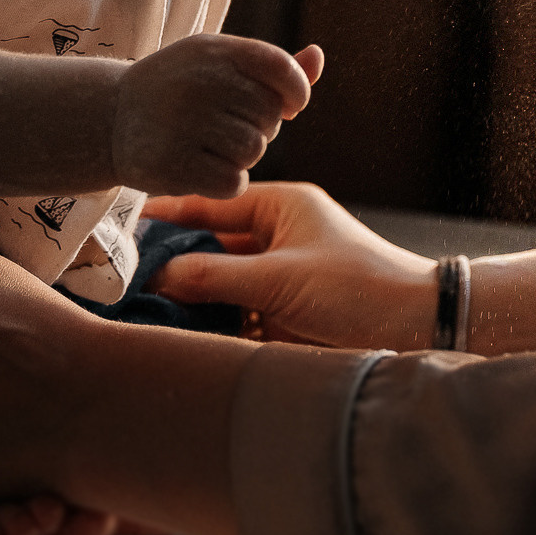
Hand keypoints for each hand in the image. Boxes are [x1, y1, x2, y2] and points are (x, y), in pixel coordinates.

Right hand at [112, 36, 323, 198]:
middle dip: (260, 127)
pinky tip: (203, 168)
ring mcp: (183, 122)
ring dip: (242, 157)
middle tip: (229, 126)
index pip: (281, 69)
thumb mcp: (219, 64)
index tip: (288, 105)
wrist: (109, 118)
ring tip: (213, 146)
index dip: (296, 91)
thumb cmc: (179, 89)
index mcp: (215, 49)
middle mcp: (199, 81)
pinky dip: (226, 182)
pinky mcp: (172, 163)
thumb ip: (273, 67)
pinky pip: (232, 182)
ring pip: (253, 151)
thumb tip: (318, 57)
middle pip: (269, 116)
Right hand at [142, 182, 439, 349]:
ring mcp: (279, 275)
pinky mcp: (283, 312)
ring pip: (219, 281)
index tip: (125, 225)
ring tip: (135, 304)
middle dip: (170, 261)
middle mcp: (277, 236)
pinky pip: (235, 312)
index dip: (169, 214)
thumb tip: (159, 276)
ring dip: (187, 294)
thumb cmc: (359, 288)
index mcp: (281, 207)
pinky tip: (175, 331)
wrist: (415, 329)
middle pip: (210, 245)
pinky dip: (209, 321)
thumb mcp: (280, 279)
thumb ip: (216, 278)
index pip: (212, 203)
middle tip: (119, 274)